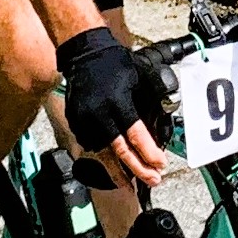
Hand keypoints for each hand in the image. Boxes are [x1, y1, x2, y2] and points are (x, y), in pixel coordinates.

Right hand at [56, 27, 167, 192]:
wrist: (84, 53)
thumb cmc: (115, 63)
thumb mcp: (140, 77)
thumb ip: (149, 101)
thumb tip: (162, 125)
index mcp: (117, 102)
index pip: (136, 135)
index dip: (149, 153)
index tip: (161, 165)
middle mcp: (99, 114)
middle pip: (119, 151)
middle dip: (138, 170)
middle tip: (153, 180)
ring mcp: (84, 120)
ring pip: (102, 153)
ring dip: (118, 170)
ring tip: (132, 184)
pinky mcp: (75, 122)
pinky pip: (91, 145)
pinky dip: (103, 158)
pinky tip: (113, 166)